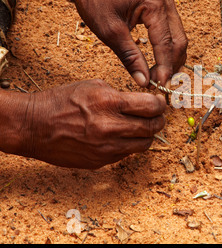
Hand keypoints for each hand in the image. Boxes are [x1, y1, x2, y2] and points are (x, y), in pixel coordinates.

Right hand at [18, 79, 165, 168]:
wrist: (34, 126)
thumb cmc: (61, 102)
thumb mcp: (93, 86)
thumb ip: (120, 94)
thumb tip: (142, 101)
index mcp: (109, 103)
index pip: (151, 106)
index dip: (160, 104)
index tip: (160, 102)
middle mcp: (111, 128)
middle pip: (153, 127)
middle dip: (159, 120)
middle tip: (157, 115)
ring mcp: (107, 148)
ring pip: (144, 144)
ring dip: (147, 135)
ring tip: (142, 127)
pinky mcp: (101, 161)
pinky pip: (126, 153)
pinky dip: (130, 144)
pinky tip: (122, 136)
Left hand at [72, 0, 187, 87]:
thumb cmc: (96, 1)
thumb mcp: (110, 33)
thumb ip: (130, 58)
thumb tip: (144, 82)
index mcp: (154, 4)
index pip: (166, 43)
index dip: (164, 68)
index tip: (160, 87)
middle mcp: (166, 1)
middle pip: (179, 42)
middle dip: (171, 66)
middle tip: (159, 86)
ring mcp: (167, 3)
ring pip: (179, 40)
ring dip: (172, 61)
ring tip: (157, 78)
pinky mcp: (164, 8)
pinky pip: (172, 34)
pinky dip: (168, 51)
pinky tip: (159, 65)